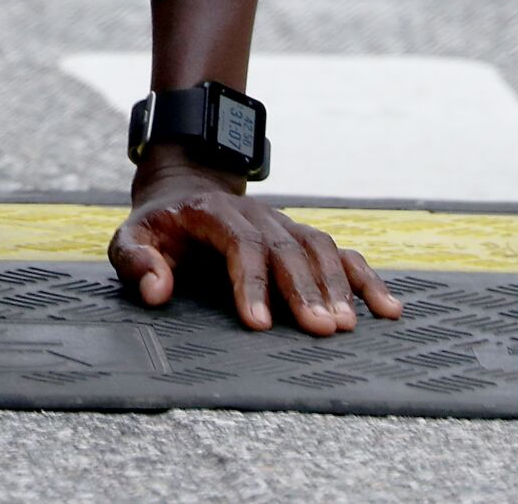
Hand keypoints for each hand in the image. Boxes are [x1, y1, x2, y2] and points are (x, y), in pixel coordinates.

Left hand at [109, 159, 402, 333]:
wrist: (184, 188)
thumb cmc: (158, 226)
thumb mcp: (130, 237)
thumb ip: (136, 261)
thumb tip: (156, 291)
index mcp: (213, 213)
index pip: (240, 245)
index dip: (251, 283)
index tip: (258, 323)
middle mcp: (256, 215)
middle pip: (287, 249)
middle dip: (304, 290)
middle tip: (319, 330)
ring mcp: (283, 223)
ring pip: (318, 248)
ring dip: (337, 286)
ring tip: (345, 326)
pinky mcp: (301, 236)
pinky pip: (340, 253)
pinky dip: (366, 279)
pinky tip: (387, 308)